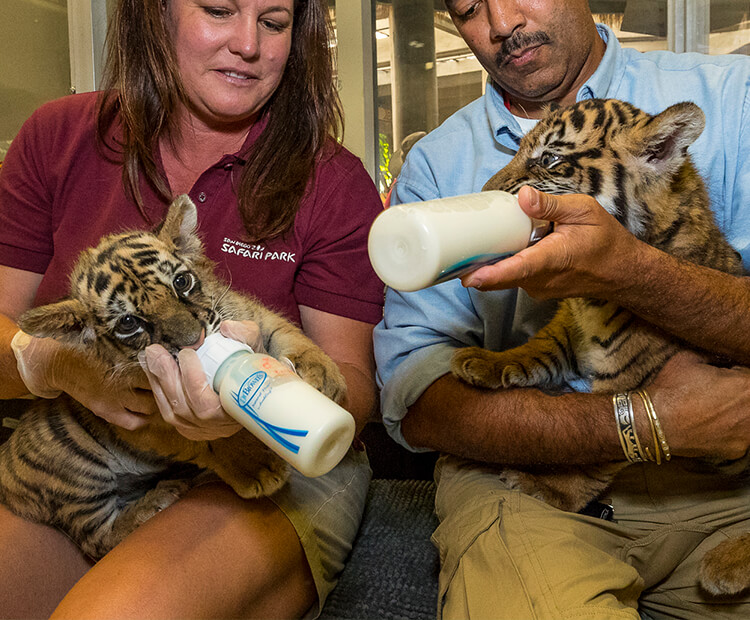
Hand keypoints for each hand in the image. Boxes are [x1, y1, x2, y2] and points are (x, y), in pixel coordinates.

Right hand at [11, 330, 155, 429]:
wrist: (61, 362)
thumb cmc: (92, 348)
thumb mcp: (118, 343)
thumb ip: (140, 349)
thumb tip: (166, 351)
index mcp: (127, 359)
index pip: (159, 368)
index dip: (168, 368)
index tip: (172, 368)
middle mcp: (122, 380)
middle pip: (158, 388)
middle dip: (165, 387)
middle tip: (167, 384)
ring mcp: (114, 399)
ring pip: (149, 407)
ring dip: (156, 402)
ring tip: (156, 395)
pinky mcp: (105, 411)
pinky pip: (133, 422)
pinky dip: (142, 418)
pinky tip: (144, 411)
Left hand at [139, 320, 262, 440]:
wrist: (255, 391)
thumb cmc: (254, 371)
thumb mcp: (256, 349)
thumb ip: (246, 335)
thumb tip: (227, 327)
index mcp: (235, 411)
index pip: (205, 404)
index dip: (192, 380)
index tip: (187, 353)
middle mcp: (215, 426)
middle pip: (182, 407)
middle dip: (166, 377)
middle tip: (156, 352)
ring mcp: (200, 430)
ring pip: (171, 411)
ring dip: (158, 382)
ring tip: (151, 357)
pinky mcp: (188, 428)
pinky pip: (167, 412)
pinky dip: (158, 390)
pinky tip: (153, 371)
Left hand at [461, 186, 645, 298]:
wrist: (623, 272)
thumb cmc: (606, 241)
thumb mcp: (584, 212)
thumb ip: (551, 205)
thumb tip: (523, 195)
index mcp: (551, 260)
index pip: (515, 270)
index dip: (489, 275)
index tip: (467, 277)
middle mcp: (540, 280)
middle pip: (500, 278)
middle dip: (475, 268)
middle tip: (452, 251)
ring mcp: (538, 288)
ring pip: (505, 279)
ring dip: (490, 265)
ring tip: (471, 245)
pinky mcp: (538, 288)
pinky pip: (514, 279)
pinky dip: (503, 267)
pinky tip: (496, 250)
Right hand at [648, 352, 749, 460]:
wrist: (653, 424)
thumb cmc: (670, 390)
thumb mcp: (688, 359)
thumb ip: (713, 357)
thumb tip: (721, 358)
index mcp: (745, 386)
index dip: (736, 374)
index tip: (725, 376)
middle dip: (739, 394)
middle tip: (720, 393)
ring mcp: (747, 433)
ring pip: (748, 419)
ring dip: (739, 413)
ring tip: (716, 410)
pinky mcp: (737, 449)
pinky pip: (741, 436)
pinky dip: (731, 431)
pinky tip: (711, 425)